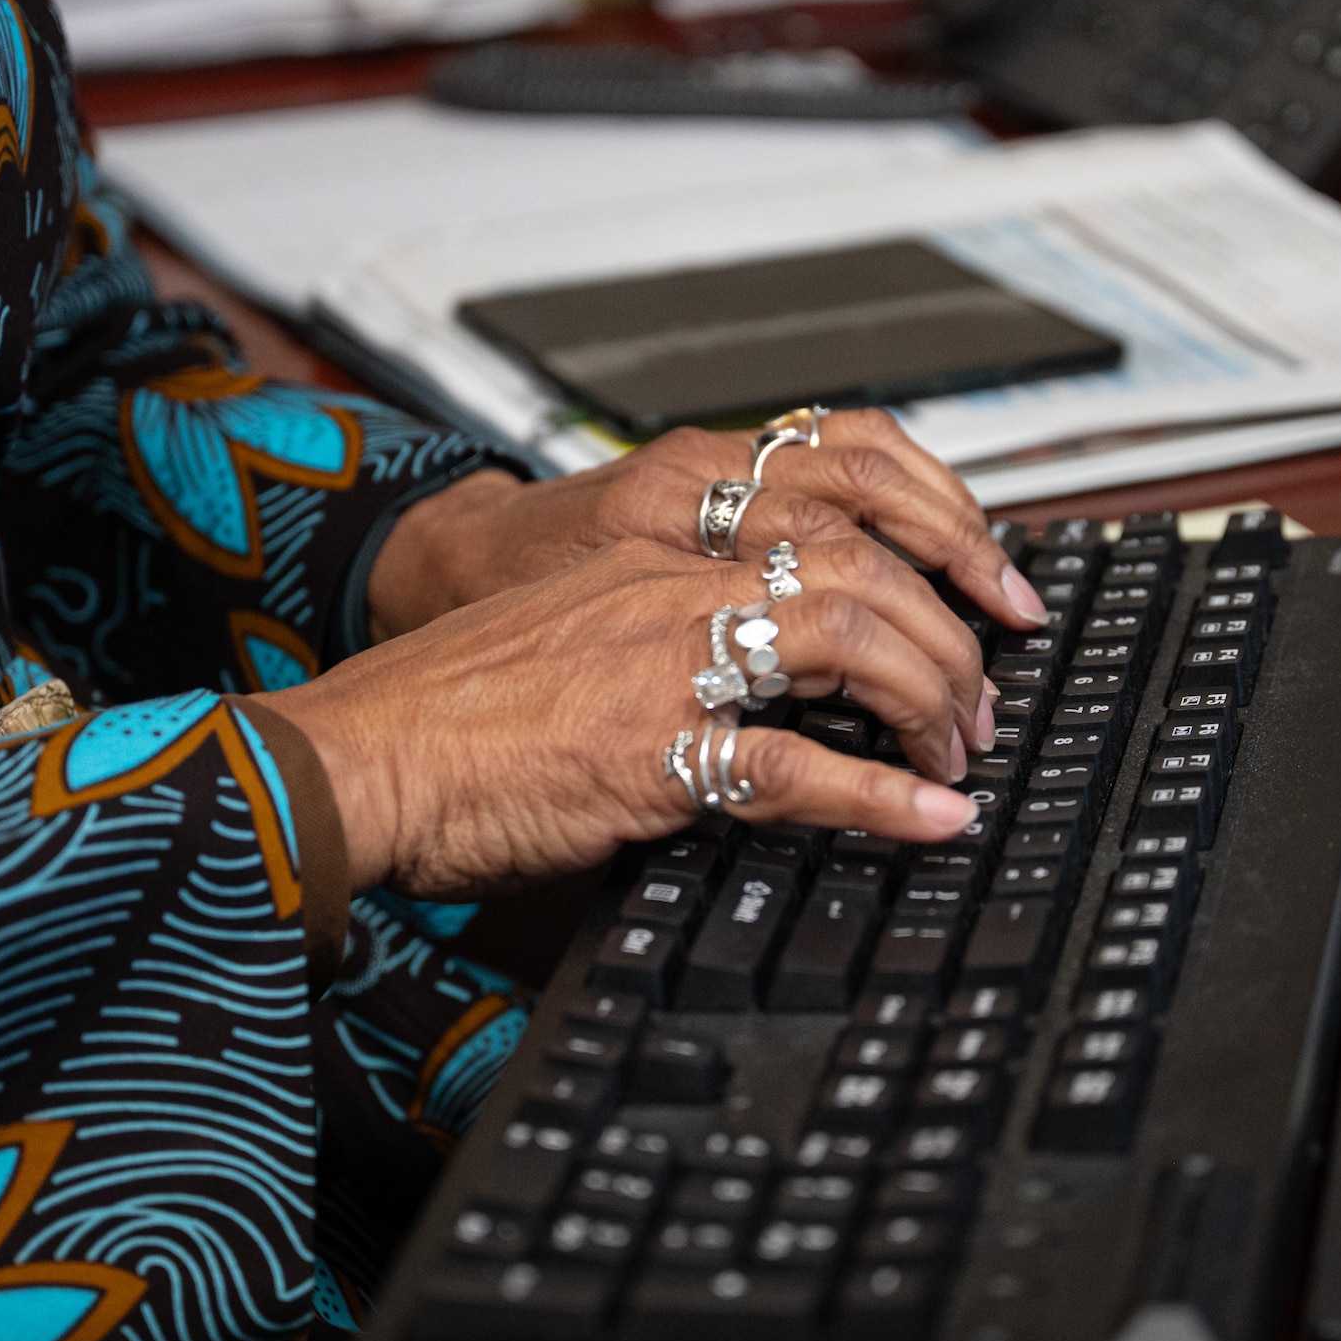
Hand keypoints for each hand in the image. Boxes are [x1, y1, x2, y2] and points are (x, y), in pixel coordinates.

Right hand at [271, 536, 981, 898]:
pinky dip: (880, 796)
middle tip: (978, 702)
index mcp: (655, 557)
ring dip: (927, 698)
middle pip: (860, 569)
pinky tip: (930, 817)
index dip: (916, 561)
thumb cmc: (449, 712)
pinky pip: (796, 766)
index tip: (960, 613)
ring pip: (849, 639)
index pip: (823, 523)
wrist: (362, 754)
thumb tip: (745, 688)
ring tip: (959, 753)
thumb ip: (658, 641)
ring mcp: (664, 662)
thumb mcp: (571, 643)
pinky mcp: (650, 748)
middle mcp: (671, 588)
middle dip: (947, 635)